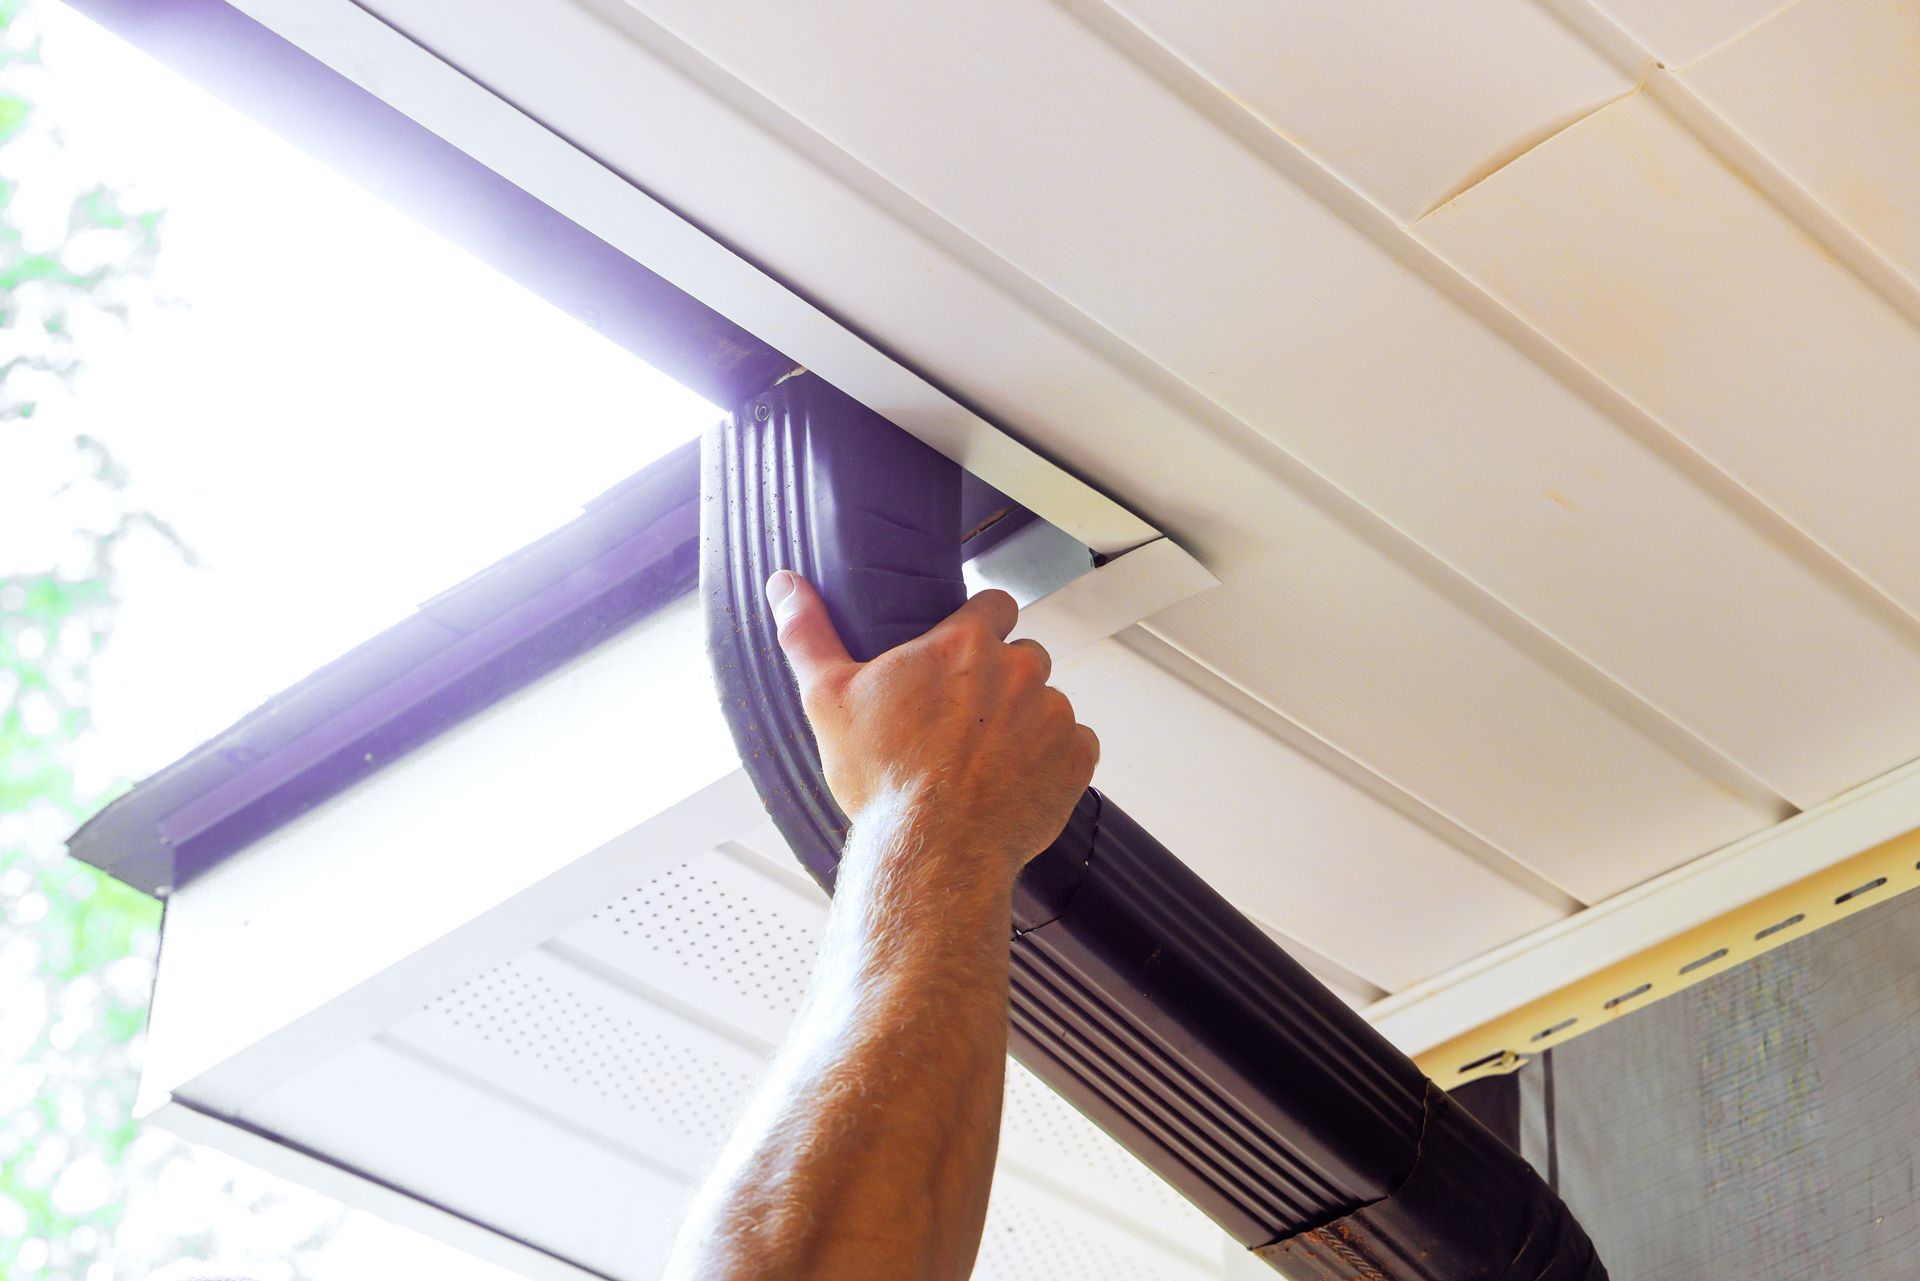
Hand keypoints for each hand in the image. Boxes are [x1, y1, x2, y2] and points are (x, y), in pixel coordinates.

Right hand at [767, 570, 1097, 878]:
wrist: (931, 853)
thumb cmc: (884, 779)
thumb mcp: (827, 699)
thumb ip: (808, 633)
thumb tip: (785, 586)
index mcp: (964, 644)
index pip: (994, 605)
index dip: (979, 629)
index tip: (960, 659)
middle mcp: (1019, 669)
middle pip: (1023, 656)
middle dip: (1000, 682)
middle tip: (962, 722)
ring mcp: (1053, 714)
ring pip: (1047, 703)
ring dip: (1025, 722)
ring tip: (983, 760)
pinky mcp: (1076, 759)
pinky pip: (1074, 746)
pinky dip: (1051, 761)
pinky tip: (1012, 781)